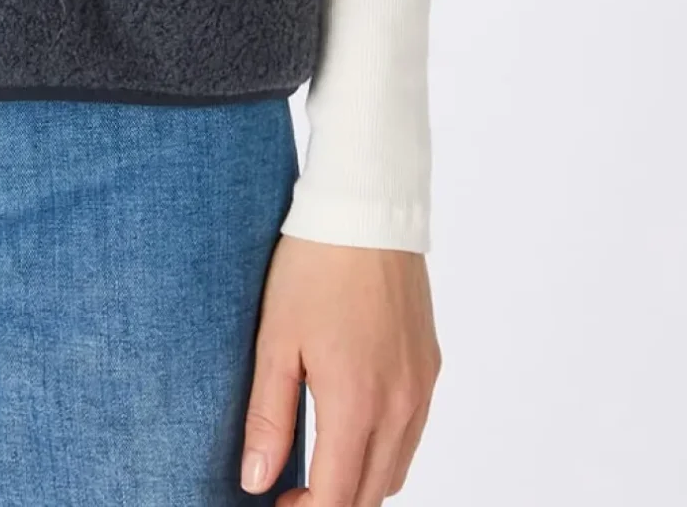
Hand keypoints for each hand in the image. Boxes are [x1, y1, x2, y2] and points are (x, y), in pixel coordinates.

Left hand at [238, 236, 439, 502]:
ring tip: (320, 463)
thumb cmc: (314, 266)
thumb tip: (256, 480)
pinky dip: (385, 450)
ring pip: (397, 469)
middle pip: (372, 494)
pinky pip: (412, 434)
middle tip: (291, 490)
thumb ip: (268, 417)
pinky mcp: (430, 368)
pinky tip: (354, 427)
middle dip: (333, 502)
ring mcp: (420, 387)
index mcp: (357, 402)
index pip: (339, 498)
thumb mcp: (275, 340)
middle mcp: (400, 405)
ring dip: (361, 482)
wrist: (367, 209)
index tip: (277, 502)